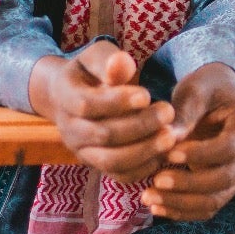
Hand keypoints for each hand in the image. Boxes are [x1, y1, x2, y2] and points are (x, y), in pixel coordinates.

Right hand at [28, 41, 177, 183]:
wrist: (74, 96)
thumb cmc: (92, 72)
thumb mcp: (97, 57)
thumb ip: (109, 60)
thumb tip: (122, 63)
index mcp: (64, 97)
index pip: (86, 105)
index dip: (117, 102)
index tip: (147, 95)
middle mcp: (68, 130)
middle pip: (102, 135)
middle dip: (139, 126)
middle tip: (168, 113)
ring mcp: (82, 151)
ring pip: (111, 161)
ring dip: (144, 151)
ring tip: (170, 136)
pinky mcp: (98, 166)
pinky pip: (120, 176)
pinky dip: (144, 168)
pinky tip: (163, 152)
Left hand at [141, 63, 234, 221]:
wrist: (216, 99)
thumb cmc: (205, 89)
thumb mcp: (195, 91)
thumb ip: (184, 114)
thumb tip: (167, 139)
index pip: (230, 147)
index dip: (200, 154)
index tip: (169, 153)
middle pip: (226, 179)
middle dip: (189, 183)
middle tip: (156, 180)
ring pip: (216, 199)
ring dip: (182, 203)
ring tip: (148, 197)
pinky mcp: (226, 187)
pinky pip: (208, 208)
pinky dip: (183, 211)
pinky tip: (157, 208)